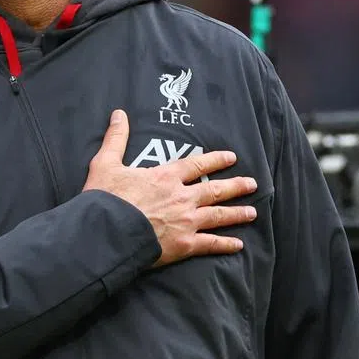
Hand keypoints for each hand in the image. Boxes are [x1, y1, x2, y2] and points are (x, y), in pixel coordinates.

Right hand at [83, 109, 257, 266]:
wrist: (106, 233)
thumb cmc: (105, 199)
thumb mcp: (106, 163)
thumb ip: (116, 138)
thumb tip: (118, 113)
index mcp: (165, 177)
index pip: (197, 164)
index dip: (215, 160)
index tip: (232, 157)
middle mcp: (181, 197)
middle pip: (215, 189)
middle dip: (236, 186)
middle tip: (252, 184)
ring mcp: (186, 221)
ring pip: (218, 215)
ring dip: (237, 213)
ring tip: (253, 212)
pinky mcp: (184, 245)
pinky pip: (210, 244)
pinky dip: (226, 244)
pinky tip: (239, 245)